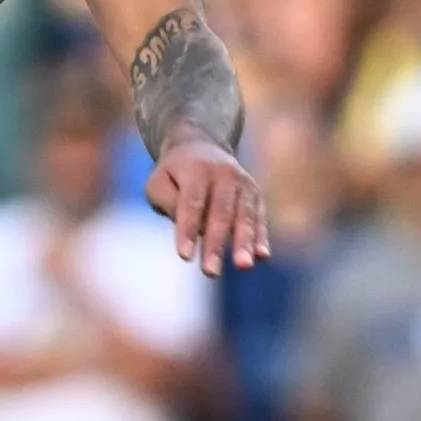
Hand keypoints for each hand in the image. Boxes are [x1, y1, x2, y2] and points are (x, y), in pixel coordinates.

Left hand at [147, 134, 268, 276]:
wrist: (202, 148)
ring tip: (242, 266)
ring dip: (244, 243)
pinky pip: (259, 219)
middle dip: (216, 244)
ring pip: (244, 217)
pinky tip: (262, 256)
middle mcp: (224, 174)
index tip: (184, 256)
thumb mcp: (158, 183)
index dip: (187, 230)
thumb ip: (168, 202)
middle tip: (211, 272)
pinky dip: (260, 237)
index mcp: (196, 169)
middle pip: (220, 213)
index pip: (191, 203)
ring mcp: (244, 184)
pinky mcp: (256, 195)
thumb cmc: (175, 175)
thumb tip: (191, 228)